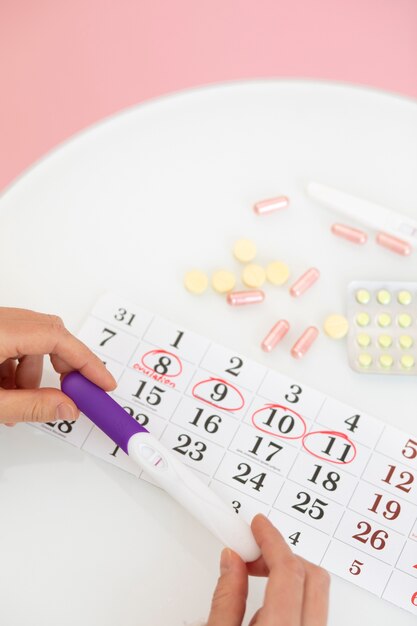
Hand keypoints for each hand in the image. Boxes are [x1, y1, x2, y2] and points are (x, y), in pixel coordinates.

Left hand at [0, 307, 115, 423]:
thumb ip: (31, 406)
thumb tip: (67, 406)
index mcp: (1, 331)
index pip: (58, 338)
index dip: (86, 361)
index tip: (102, 382)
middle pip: (50, 334)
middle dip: (64, 367)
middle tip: (73, 393)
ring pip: (31, 340)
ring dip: (34, 372)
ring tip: (20, 400)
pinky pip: (15, 341)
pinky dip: (17, 366)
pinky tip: (6, 390)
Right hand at [206, 514, 329, 625]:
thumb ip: (225, 600)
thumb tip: (232, 561)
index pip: (289, 572)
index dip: (272, 541)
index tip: (259, 526)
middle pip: (314, 578)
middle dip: (284, 555)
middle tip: (256, 549)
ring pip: (317, 596)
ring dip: (290, 579)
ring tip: (256, 579)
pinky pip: (314, 614)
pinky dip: (294, 600)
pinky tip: (268, 607)